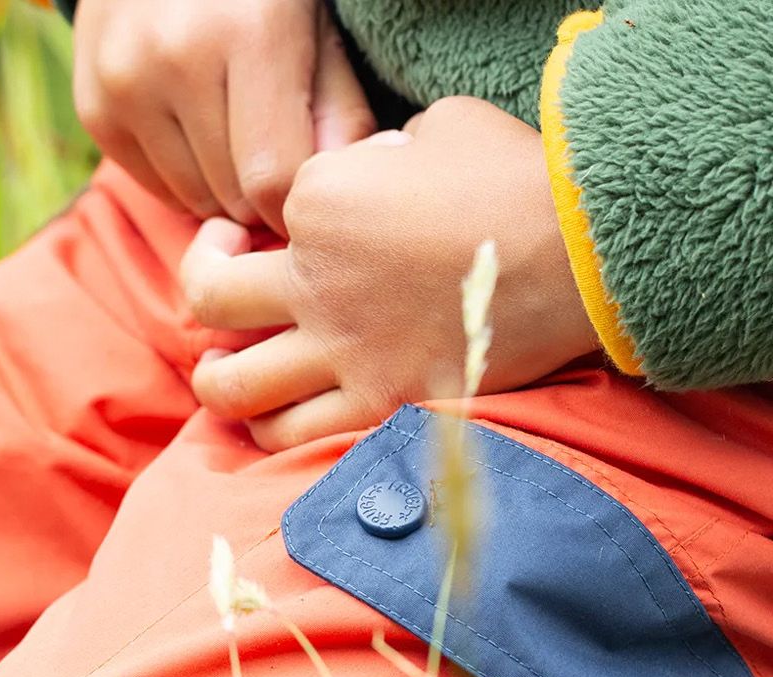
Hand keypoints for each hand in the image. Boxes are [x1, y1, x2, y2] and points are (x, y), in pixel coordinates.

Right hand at [71, 0, 374, 234]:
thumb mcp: (312, 22)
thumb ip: (337, 106)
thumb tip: (336, 189)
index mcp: (247, 32)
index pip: (272, 178)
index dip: (294, 202)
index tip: (306, 195)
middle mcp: (176, 58)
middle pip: (231, 195)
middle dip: (259, 196)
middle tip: (272, 161)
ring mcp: (126, 84)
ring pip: (192, 198)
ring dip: (221, 189)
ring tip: (234, 140)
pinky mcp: (94, 108)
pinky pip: (153, 186)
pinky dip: (181, 177)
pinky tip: (193, 131)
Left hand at [181, 97, 600, 449]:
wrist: (586, 255)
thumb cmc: (520, 180)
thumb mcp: (441, 128)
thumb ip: (381, 156)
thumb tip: (373, 178)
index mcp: (320, 200)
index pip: (266, 211)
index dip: (277, 214)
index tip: (303, 219)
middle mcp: (314, 281)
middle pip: (208, 299)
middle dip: (202, 283)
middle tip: (225, 278)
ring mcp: (340, 352)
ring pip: (227, 386)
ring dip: (217, 377)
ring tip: (229, 365)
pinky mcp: (377, 405)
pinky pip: (290, 435)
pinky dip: (269, 429)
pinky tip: (277, 415)